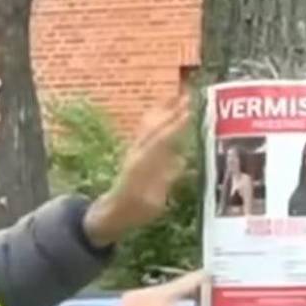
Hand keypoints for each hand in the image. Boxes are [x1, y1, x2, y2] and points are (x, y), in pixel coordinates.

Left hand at [83, 92, 191, 247]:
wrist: (115, 210)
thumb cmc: (137, 209)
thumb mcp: (154, 199)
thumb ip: (167, 179)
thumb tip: (183, 160)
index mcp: (143, 164)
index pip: (162, 139)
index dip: (176, 126)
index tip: (190, 112)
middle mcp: (138, 152)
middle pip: (156, 126)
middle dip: (172, 111)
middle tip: (190, 96)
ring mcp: (136, 149)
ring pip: (150, 124)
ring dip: (164, 109)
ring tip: (179, 95)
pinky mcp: (136, 150)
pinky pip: (147, 129)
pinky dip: (157, 117)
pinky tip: (165, 109)